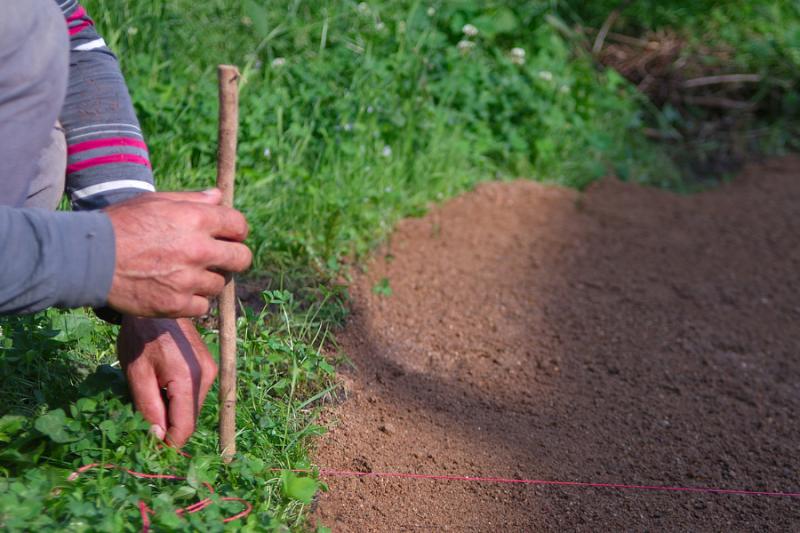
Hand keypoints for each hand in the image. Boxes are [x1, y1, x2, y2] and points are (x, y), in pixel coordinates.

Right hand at [104, 189, 251, 317]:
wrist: (90, 259)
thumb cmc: (121, 224)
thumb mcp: (155, 202)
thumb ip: (192, 200)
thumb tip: (218, 197)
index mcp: (196, 219)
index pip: (239, 226)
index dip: (236, 231)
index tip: (229, 236)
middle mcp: (198, 250)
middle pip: (242, 258)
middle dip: (234, 257)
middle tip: (218, 259)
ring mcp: (189, 279)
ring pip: (220, 284)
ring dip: (207, 280)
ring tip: (184, 273)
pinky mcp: (177, 304)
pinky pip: (203, 307)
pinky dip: (193, 301)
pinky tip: (176, 291)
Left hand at [117, 316, 217, 446]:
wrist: (156, 304)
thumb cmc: (141, 338)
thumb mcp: (137, 374)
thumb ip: (149, 407)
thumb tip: (159, 438)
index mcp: (190, 380)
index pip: (185, 427)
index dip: (168, 444)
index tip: (149, 450)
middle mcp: (207, 377)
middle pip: (190, 419)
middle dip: (169, 428)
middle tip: (143, 426)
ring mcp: (210, 371)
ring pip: (192, 408)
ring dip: (172, 413)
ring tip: (149, 401)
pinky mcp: (207, 367)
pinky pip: (193, 395)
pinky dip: (177, 400)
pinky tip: (159, 388)